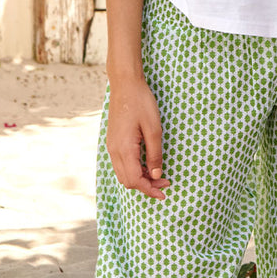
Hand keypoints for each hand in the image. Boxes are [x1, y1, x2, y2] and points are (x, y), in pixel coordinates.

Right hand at [106, 77, 169, 197]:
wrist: (125, 85)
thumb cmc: (141, 103)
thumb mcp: (154, 129)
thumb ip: (155, 154)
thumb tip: (157, 175)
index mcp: (124, 149)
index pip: (135, 180)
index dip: (150, 189)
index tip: (164, 192)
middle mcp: (114, 151)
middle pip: (127, 181)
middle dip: (146, 186)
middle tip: (165, 182)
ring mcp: (111, 146)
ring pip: (123, 174)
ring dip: (140, 179)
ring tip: (158, 174)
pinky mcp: (113, 142)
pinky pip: (121, 164)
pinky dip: (134, 170)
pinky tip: (147, 164)